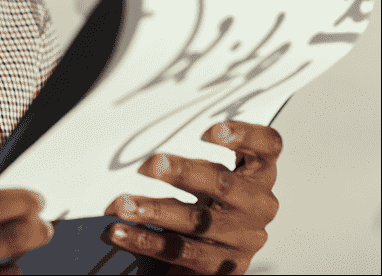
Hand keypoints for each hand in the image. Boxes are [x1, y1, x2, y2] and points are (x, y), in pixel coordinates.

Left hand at [102, 120, 282, 274]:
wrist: (210, 248)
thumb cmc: (206, 195)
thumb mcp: (207, 170)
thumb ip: (191, 148)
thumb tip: (142, 127)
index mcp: (258, 172)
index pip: (267, 146)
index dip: (246, 135)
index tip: (213, 130)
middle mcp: (257, 204)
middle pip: (225, 183)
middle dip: (186, 173)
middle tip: (153, 165)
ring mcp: (243, 238)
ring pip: (198, 221)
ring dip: (157, 210)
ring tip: (124, 204)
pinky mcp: (223, 266)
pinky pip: (181, 252)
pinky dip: (146, 240)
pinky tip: (121, 232)